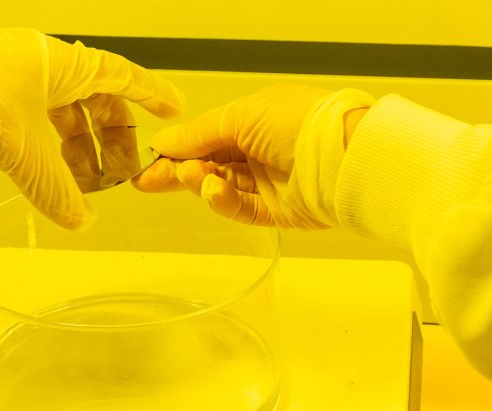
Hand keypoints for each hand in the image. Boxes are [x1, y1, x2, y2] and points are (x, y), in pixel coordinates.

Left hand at [0, 21, 183, 229]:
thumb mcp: (17, 148)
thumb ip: (53, 188)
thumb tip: (81, 219)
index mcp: (57, 63)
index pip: (119, 75)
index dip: (149, 93)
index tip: (173, 107)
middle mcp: (36, 67)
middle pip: (89, 100)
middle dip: (109, 137)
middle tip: (124, 170)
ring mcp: (8, 82)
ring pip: (56, 117)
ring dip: (73, 151)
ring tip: (83, 186)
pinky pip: (27, 127)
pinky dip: (41, 153)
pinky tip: (41, 178)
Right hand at [132, 84, 372, 228]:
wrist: (343, 156)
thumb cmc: (295, 122)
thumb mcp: (240, 117)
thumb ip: (199, 132)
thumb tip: (164, 141)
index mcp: (254, 120)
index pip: (207, 138)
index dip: (177, 149)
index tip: (148, 162)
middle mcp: (260, 151)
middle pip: (209, 165)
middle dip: (179, 172)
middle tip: (148, 181)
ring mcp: (268, 183)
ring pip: (221, 188)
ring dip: (201, 183)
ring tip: (192, 177)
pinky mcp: (277, 212)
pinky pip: (241, 209)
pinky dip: (223, 201)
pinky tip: (212, 191)